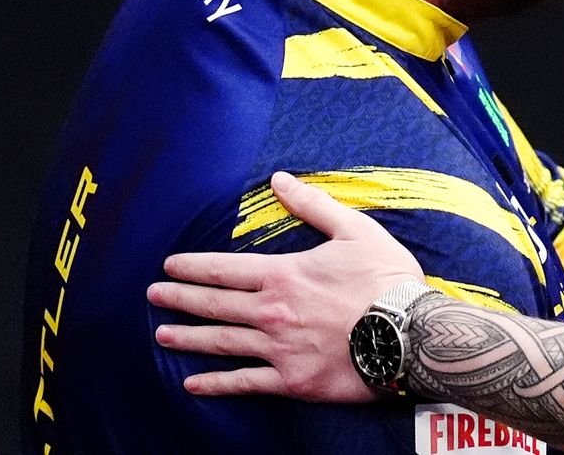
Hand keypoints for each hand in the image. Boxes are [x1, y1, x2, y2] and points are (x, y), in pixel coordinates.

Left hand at [146, 171, 424, 400]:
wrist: (409, 334)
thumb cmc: (386, 279)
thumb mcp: (355, 230)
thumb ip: (313, 206)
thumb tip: (279, 179)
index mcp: (284, 275)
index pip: (225, 269)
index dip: (194, 267)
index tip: (169, 266)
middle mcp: (271, 312)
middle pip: (214, 305)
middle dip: (180, 299)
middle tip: (153, 296)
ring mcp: (278, 348)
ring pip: (221, 342)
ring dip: (188, 338)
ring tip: (162, 335)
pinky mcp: (291, 380)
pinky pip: (244, 382)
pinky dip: (216, 384)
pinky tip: (193, 384)